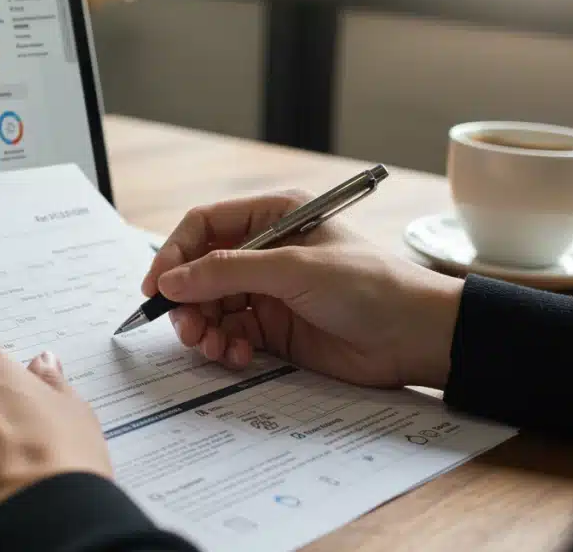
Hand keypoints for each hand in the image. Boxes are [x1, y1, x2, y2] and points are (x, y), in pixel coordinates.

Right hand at [142, 191, 463, 388]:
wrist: (416, 336)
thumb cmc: (369, 286)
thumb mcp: (293, 269)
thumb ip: (227, 271)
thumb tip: (170, 280)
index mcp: (271, 217)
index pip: (203, 226)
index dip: (174, 254)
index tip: (157, 288)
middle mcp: (264, 251)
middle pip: (200, 271)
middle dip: (188, 301)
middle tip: (188, 328)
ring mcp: (268, 291)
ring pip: (210, 307)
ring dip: (204, 328)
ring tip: (214, 347)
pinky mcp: (274, 329)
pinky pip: (230, 334)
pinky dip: (225, 347)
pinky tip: (238, 356)